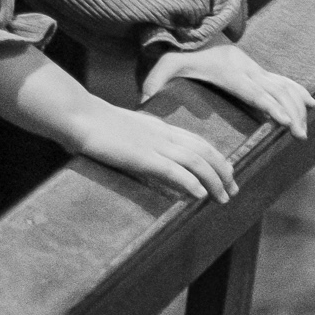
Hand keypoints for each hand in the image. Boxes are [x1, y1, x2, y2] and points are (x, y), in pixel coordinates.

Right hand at [64, 98, 238, 203]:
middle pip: (204, 151)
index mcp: (160, 127)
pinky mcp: (142, 157)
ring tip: (223, 198)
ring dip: (214, 180)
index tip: (227, 172)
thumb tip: (152, 161)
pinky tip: (200, 195)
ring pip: (196, 161)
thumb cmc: (96, 124)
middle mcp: (163, 134)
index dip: (216, 157)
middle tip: (233, 190)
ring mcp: (154, 145)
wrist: (80, 116)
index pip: (197, 141)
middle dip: (223, 171)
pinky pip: (174, 171)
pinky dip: (191, 182)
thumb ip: (143, 142)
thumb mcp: (127, 131)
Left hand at [141, 43, 313, 138]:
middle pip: (273, 92)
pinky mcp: (256, 70)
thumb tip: (143, 99)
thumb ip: (155, 80)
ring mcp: (253, 68)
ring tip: (303, 130)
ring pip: (282, 86)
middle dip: (288, 113)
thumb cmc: (179, 51)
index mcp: (227, 71)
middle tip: (299, 134)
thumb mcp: (164, 63)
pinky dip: (297, 91)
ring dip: (296, 106)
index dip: (269, 104)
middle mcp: (245, 68)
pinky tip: (310, 104)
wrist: (193, 29)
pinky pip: (282, 80)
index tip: (282, 120)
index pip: (252, 90)